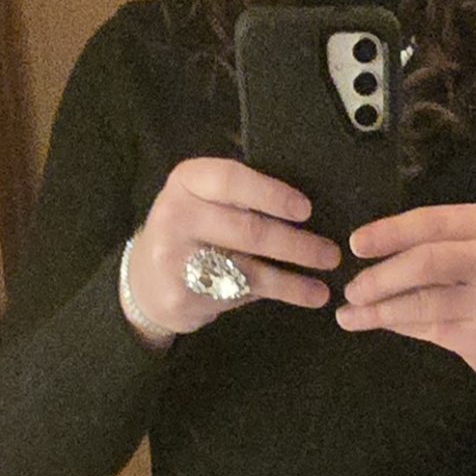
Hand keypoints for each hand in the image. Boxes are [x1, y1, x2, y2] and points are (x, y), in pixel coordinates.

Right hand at [125, 158, 340, 335]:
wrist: (144, 281)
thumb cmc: (190, 231)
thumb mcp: (202, 198)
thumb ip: (240, 193)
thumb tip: (307, 201)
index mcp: (187, 181)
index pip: (231, 180)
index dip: (272, 194)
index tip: (306, 210)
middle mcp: (176, 215)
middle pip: (247, 229)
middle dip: (295, 243)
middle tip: (331, 252)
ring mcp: (177, 258)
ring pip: (248, 267)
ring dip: (294, 275)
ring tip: (326, 280)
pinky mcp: (184, 294)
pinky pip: (242, 292)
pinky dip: (282, 293)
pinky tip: (309, 295)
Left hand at [336, 202, 475, 395]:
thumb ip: (432, 246)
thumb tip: (366, 256)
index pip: (432, 222)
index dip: (390, 232)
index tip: (356, 244)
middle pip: (427, 262)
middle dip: (381, 276)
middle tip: (352, 288)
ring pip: (424, 301)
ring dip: (380, 308)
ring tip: (350, 312)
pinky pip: (429, 328)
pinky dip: (394, 325)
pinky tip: (372, 323)